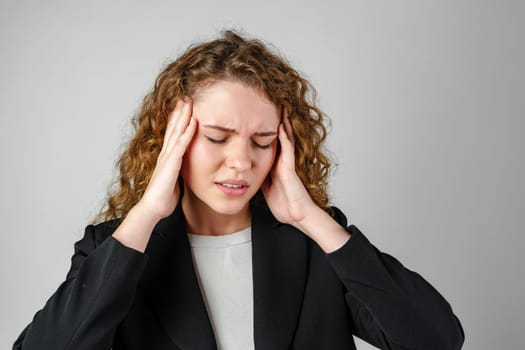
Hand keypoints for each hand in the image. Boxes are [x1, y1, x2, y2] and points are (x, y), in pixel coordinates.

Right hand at [138, 98, 196, 220]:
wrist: (153, 208)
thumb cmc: (163, 198)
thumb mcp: (173, 181)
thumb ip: (178, 172)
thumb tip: (183, 171)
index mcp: (166, 158)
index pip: (172, 134)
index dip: (177, 120)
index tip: (182, 107)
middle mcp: (165, 153)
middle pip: (173, 127)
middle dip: (179, 111)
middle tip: (185, 96)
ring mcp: (167, 157)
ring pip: (176, 131)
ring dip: (183, 115)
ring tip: (189, 101)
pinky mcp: (171, 163)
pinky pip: (181, 144)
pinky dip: (187, 131)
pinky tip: (193, 121)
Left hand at [262, 110, 316, 226]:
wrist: (296, 215)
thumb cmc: (284, 205)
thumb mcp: (266, 187)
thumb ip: (259, 177)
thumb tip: (246, 172)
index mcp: (274, 164)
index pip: (267, 142)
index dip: (262, 129)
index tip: (255, 115)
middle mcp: (281, 161)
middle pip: (276, 135)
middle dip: (272, 120)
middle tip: (269, 103)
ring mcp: (287, 163)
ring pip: (285, 138)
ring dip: (282, 123)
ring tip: (279, 106)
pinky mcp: (290, 168)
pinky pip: (287, 149)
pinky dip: (284, 137)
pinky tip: (281, 125)